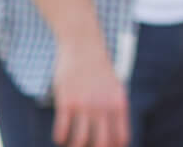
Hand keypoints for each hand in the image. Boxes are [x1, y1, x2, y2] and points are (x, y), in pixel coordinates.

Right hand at [49, 31, 127, 146]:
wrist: (84, 45)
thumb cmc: (99, 69)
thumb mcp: (116, 87)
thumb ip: (116, 109)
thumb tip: (117, 135)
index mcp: (119, 103)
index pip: (121, 137)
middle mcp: (103, 106)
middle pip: (102, 143)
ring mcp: (84, 104)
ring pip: (80, 140)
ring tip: (73, 144)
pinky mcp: (66, 101)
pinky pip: (62, 130)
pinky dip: (60, 138)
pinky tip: (61, 137)